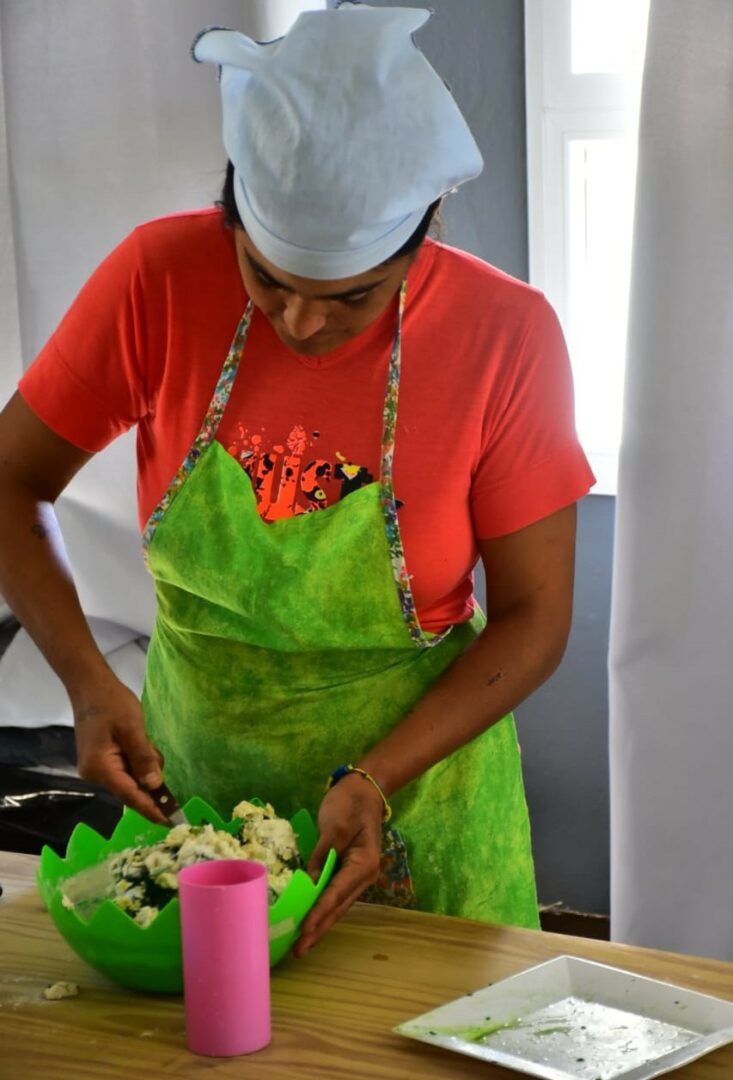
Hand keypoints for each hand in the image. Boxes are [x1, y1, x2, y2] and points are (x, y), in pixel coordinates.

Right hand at [72, 673, 167, 823]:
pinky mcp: (101, 761)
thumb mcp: (132, 728)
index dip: (151, 809)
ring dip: (144, 766)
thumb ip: (143, 758)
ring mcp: (97, 769)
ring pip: (130, 779)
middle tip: (154, 752)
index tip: (170, 821)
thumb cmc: (112, 703)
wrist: (90, 687)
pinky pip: (125, 770)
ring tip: (143, 739)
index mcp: (101, 768)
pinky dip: (137, 761)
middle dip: (149, 779)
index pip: (130, 796)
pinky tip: (140, 742)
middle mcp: (95, 774)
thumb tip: (155, 786)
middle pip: (130, 789)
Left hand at [294, 773, 383, 956]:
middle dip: (319, 928)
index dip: (319, 913)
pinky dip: (322, 910)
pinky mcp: (347, 872)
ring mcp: (356, 875)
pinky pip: (333, 896)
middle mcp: (363, 876)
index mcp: (364, 864)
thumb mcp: (336, 824)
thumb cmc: (350, 803)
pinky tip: (311, 921)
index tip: (304, 931)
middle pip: (338, 907)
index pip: (337, 894)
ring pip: (336, 905)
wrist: (363, 789)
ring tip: (302, 944)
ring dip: (320, 924)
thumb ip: (323, 854)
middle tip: (299, 950)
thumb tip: (310, 881)